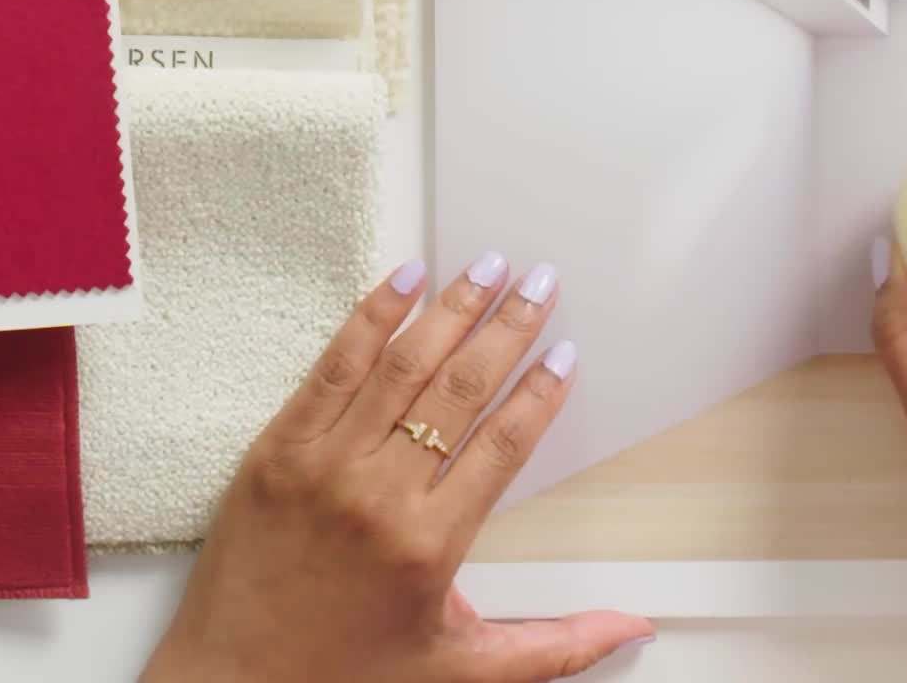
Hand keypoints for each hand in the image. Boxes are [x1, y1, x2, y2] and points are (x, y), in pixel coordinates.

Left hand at [143, 254, 652, 682]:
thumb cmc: (345, 679)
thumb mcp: (460, 670)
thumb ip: (554, 647)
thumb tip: (631, 628)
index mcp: (429, 544)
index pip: (502, 445)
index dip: (539, 393)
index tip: (566, 353)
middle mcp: (378, 495)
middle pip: (459, 390)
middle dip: (509, 328)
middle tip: (541, 282)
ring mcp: (322, 465)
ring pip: (401, 366)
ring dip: (451, 309)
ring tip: (487, 265)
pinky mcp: (275, 451)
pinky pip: (331, 369)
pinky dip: (370, 319)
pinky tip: (403, 281)